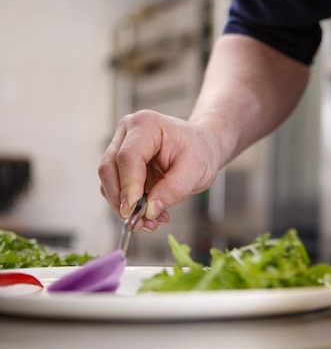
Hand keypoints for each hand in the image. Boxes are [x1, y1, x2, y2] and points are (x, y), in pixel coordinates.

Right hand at [98, 110, 220, 230]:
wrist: (203, 148)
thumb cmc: (200, 150)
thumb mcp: (196, 170)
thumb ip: (173, 189)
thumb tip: (149, 210)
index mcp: (146, 125)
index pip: (128, 157)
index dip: (128, 185)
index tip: (133, 210)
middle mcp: (127, 133)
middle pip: (110, 169)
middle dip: (122, 200)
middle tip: (140, 223)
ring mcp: (121, 147)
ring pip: (109, 181)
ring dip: (125, 207)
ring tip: (151, 222)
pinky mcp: (121, 165)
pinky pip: (117, 188)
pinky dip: (129, 205)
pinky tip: (150, 214)